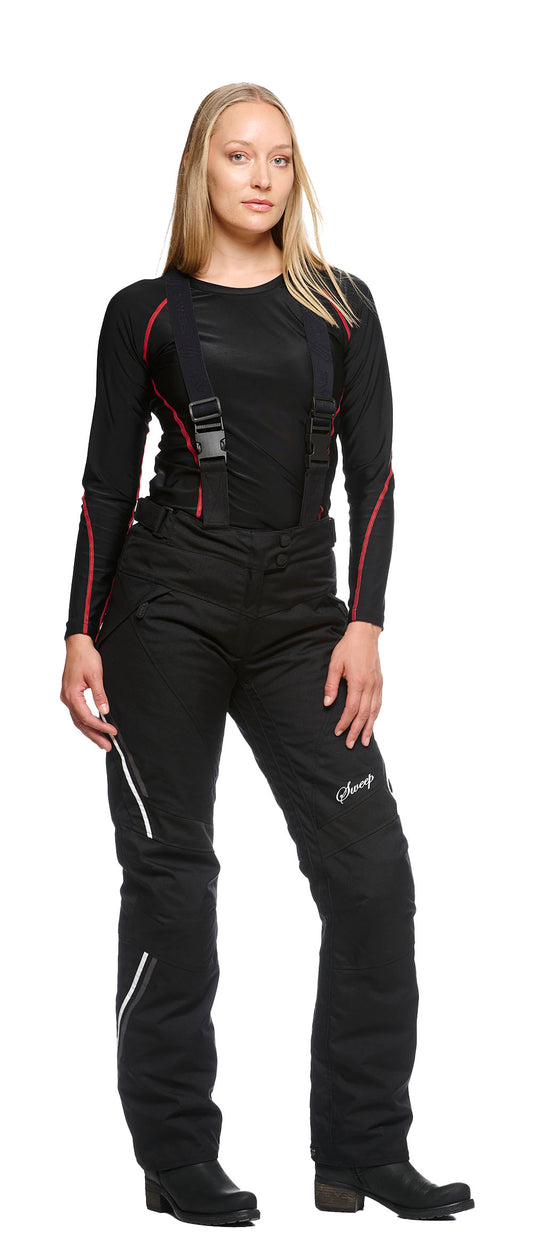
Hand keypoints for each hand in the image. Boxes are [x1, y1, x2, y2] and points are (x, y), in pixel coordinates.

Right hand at [60, 634, 117, 750]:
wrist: (77, 645)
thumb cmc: (86, 657)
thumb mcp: (96, 675)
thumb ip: (99, 694)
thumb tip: (104, 711)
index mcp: (72, 695)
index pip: (87, 717)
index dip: (100, 727)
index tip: (113, 732)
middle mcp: (67, 698)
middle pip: (81, 723)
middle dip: (94, 736)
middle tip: (107, 747)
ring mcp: (67, 697)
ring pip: (78, 720)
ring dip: (90, 731)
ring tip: (102, 742)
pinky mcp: (70, 695)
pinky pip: (77, 713)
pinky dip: (85, 723)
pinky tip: (94, 728)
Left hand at [323, 620, 382, 746]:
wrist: (365, 635)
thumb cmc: (348, 648)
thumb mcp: (335, 664)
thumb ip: (331, 685)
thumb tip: (327, 703)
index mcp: (358, 682)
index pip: (351, 709)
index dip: (345, 722)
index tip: (338, 732)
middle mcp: (370, 686)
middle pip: (364, 714)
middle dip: (357, 731)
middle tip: (350, 744)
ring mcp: (377, 685)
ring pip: (374, 711)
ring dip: (369, 727)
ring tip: (365, 741)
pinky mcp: (380, 682)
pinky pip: (379, 703)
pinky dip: (375, 715)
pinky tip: (372, 723)